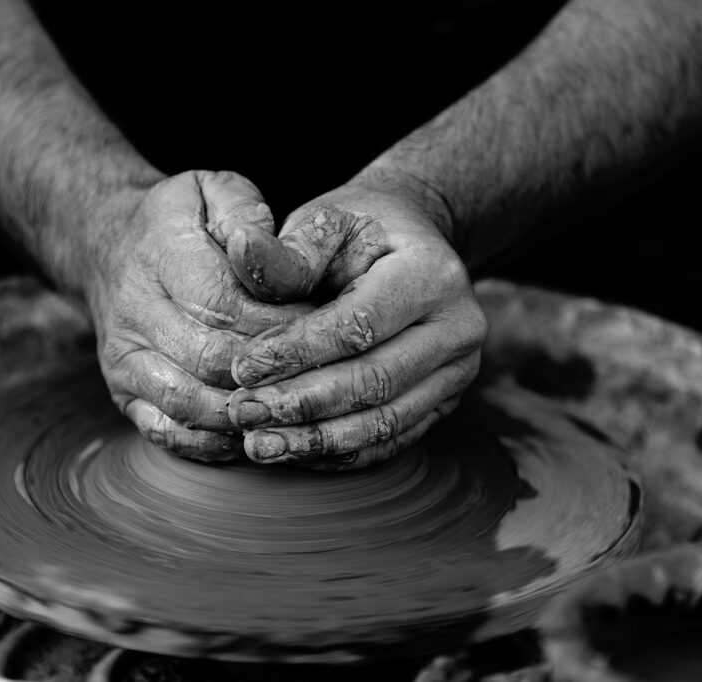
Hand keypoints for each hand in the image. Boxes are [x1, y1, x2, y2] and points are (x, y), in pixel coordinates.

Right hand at [80, 170, 308, 460]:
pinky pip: (168, 433)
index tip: (324, 330)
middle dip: (274, 374)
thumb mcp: (216, 191)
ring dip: (248, 414)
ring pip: (191, 404)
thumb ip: (247, 217)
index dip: (280, 327)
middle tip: (322, 378)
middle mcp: (133, 311)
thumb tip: (263, 255)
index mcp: (161, 254)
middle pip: (213, 360)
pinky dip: (215, 443)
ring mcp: (124, 359)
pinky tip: (254, 432)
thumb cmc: (184, 220)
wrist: (110, 246)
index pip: (226, 305)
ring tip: (295, 409)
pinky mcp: (123, 393)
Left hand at [224, 175, 486, 469]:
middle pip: (375, 380)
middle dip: (303, 404)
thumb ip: (289, 251)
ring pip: (385, 421)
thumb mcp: (327, 222)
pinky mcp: (444, 403)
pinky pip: (391, 440)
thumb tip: (242, 250)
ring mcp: (457, 372)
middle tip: (244, 414)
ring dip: (318, 440)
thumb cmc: (358, 232)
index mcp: (432, 274)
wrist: (409, 244)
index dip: (298, 352)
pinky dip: (340, 452)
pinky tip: (293, 453)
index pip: (359, 325)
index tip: (242, 369)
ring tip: (260, 445)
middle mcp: (458, 328)